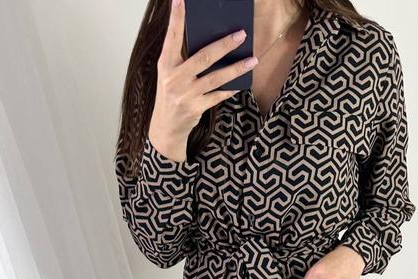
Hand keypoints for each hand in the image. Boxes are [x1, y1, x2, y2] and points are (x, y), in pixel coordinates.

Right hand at [148, 0, 258, 160]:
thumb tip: (211, 41)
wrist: (166, 127)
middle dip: (224, 45)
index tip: (181, 0)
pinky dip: (231, 88)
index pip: (172, 37)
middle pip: (203, 57)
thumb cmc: (171, 94)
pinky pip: (218, 95)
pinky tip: (243, 82)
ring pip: (216, 77)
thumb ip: (184, 58)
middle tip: (240, 35)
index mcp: (166, 64)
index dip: (177, 18)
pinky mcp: (196, 108)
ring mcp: (186, 94)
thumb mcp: (170, 73)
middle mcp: (174, 78)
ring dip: (236, 68)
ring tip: (252, 60)